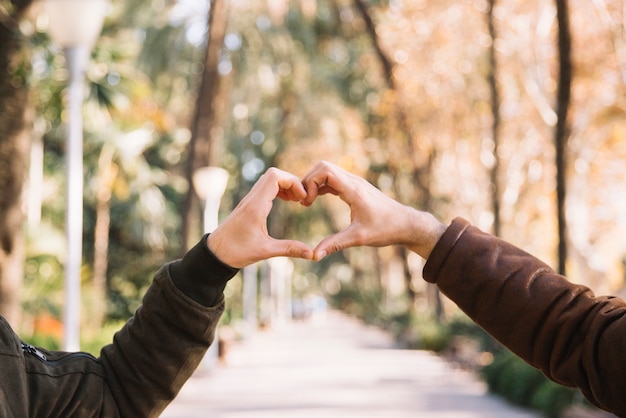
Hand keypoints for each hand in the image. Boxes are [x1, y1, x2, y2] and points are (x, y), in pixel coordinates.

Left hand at [208, 168, 312, 267]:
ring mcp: (249, 200)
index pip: (274, 177)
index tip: (302, 198)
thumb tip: (312, 254)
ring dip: (285, 185)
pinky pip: (265, 187)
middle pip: (273, 174)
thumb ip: (289, 249)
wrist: (215, 253)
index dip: (292, 182)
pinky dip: (278, 189)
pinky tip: (286, 202)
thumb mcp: (265, 251)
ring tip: (296, 200)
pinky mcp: (248, 204)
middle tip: (301, 198)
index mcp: (255, 206)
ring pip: (269, 179)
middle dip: (291, 181)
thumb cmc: (236, 252)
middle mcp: (251, 199)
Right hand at [301, 161, 446, 259]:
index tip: (307, 202)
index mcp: (354, 190)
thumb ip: (335, 244)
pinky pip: (333, 179)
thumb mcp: (359, 238)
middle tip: (304, 201)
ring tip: (307, 202)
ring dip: (314, 183)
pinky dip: (321, 186)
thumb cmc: (386, 229)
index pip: (326, 171)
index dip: (311, 183)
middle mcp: (354, 181)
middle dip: (309, 180)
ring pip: (327, 171)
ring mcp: (355, 183)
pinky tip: (315, 200)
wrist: (406, 224)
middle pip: (323, 166)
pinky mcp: (355, 187)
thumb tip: (314, 256)